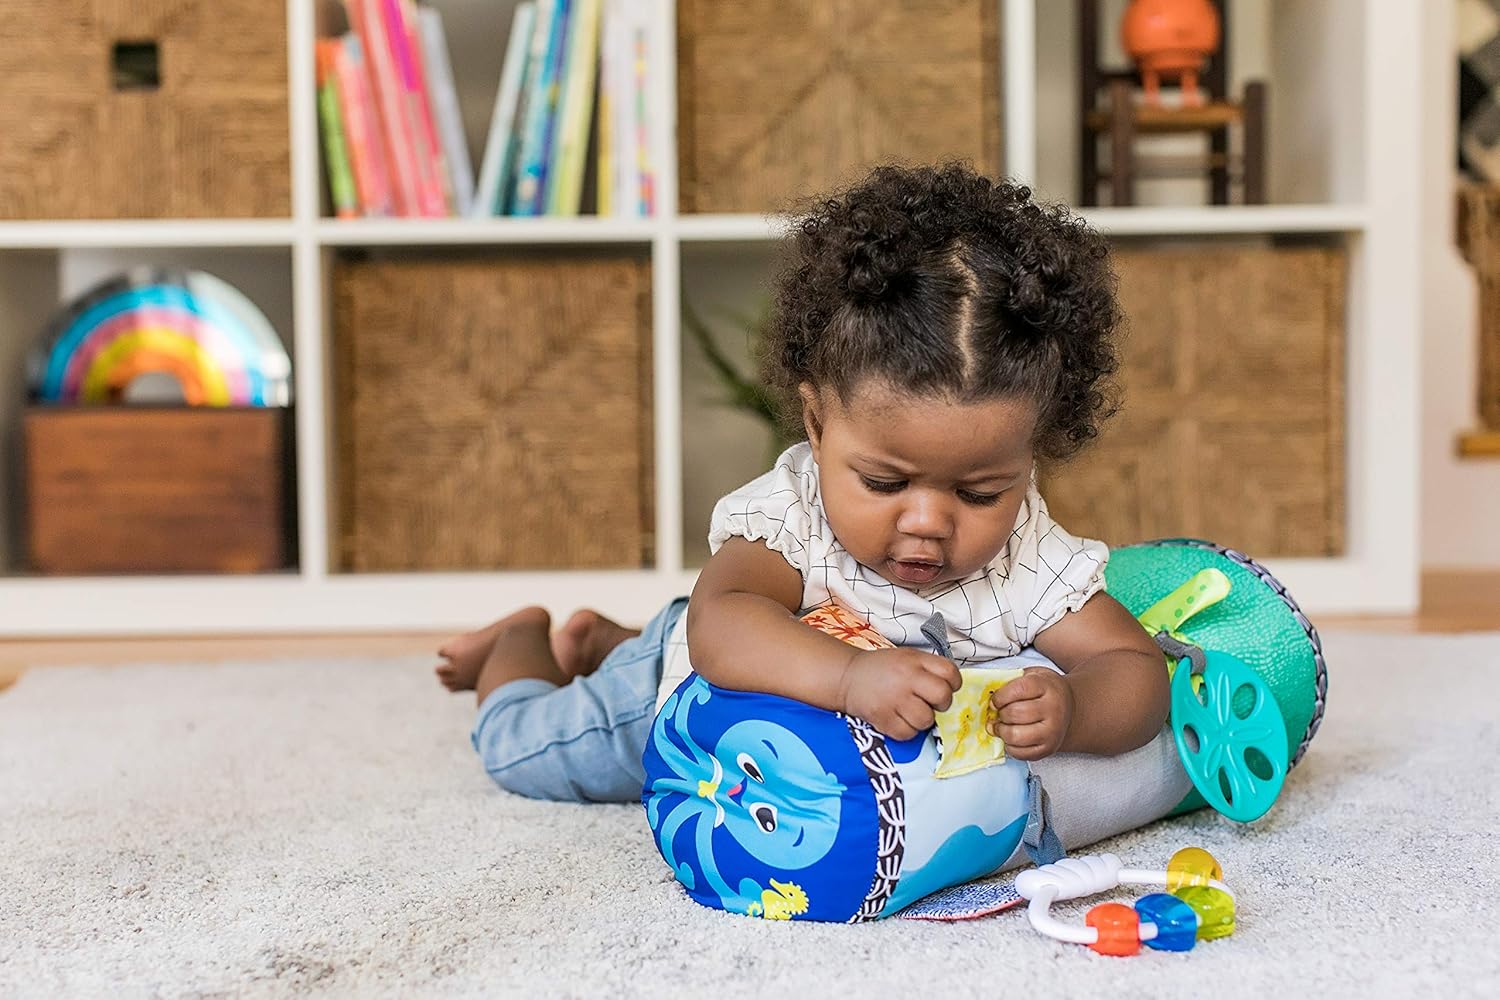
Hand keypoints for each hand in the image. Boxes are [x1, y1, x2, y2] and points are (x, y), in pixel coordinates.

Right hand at [838, 647, 961, 740]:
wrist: (848, 677)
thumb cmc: (883, 669)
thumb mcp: (907, 658)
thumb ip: (929, 669)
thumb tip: (952, 688)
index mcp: (915, 660)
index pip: (949, 672)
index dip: (954, 683)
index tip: (947, 687)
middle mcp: (906, 678)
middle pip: (942, 696)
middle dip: (941, 703)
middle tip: (930, 702)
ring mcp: (893, 699)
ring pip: (926, 719)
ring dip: (923, 719)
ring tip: (911, 711)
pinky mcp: (882, 718)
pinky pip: (908, 734)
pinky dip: (907, 731)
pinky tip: (899, 719)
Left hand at [990, 666, 1074, 760]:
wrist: (1069, 709)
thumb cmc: (1044, 691)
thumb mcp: (1032, 676)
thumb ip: (1012, 681)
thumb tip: (987, 693)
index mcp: (1047, 687)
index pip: (1019, 690)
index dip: (1000, 696)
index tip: (995, 700)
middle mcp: (1053, 709)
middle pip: (1015, 713)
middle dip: (1000, 714)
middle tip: (999, 713)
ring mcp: (1052, 732)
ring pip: (1015, 736)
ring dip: (1002, 731)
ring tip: (1001, 725)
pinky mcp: (1048, 749)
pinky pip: (1020, 753)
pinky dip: (1009, 746)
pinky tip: (1011, 736)